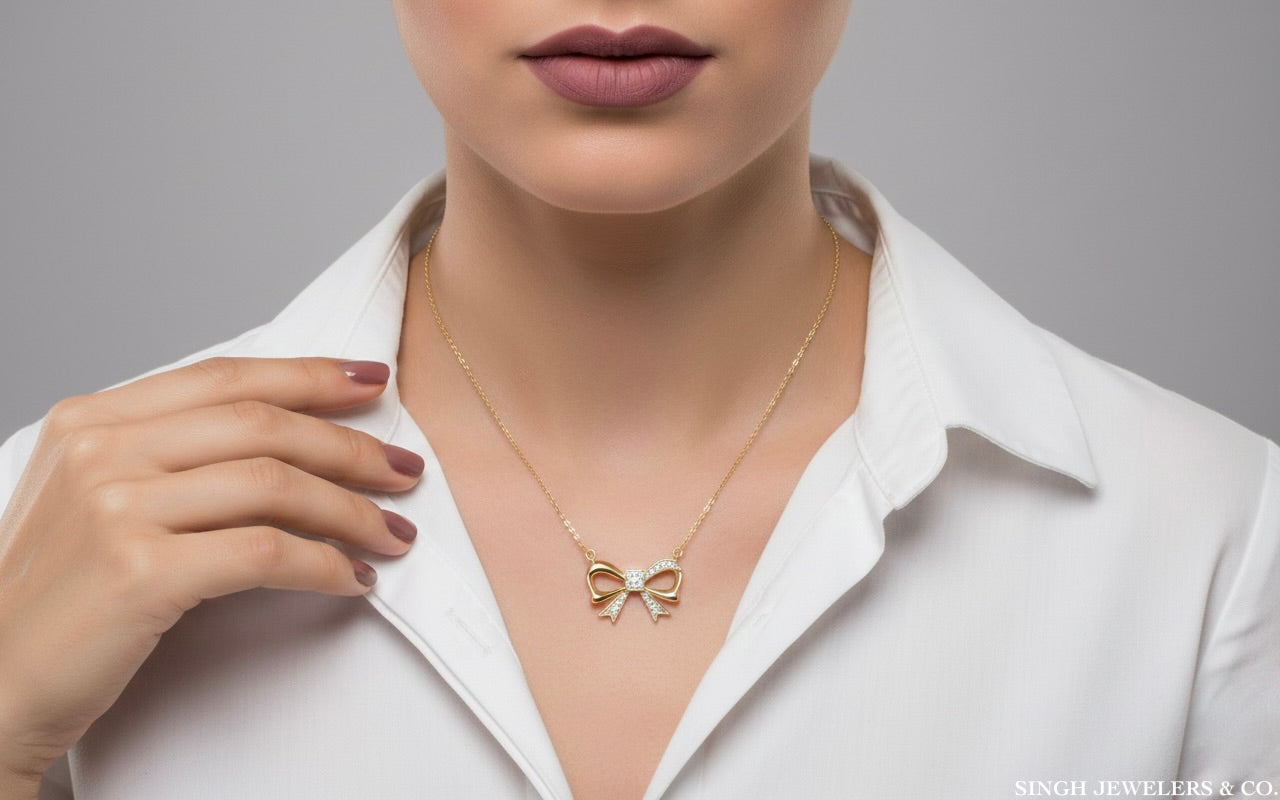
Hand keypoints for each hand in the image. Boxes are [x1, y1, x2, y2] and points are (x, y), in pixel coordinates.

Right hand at [0, 356, 423, 787]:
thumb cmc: (53, 599)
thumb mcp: (92, 498)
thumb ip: (166, 455)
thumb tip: (282, 435)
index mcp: (91, 419)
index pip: (226, 378)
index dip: (310, 375)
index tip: (372, 382)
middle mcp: (101, 450)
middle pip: (263, 424)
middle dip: (351, 447)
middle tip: (404, 471)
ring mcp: (116, 507)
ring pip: (275, 484)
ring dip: (352, 510)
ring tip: (394, 532)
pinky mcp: (140, 571)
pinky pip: (266, 552)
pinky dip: (324, 564)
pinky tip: (352, 580)